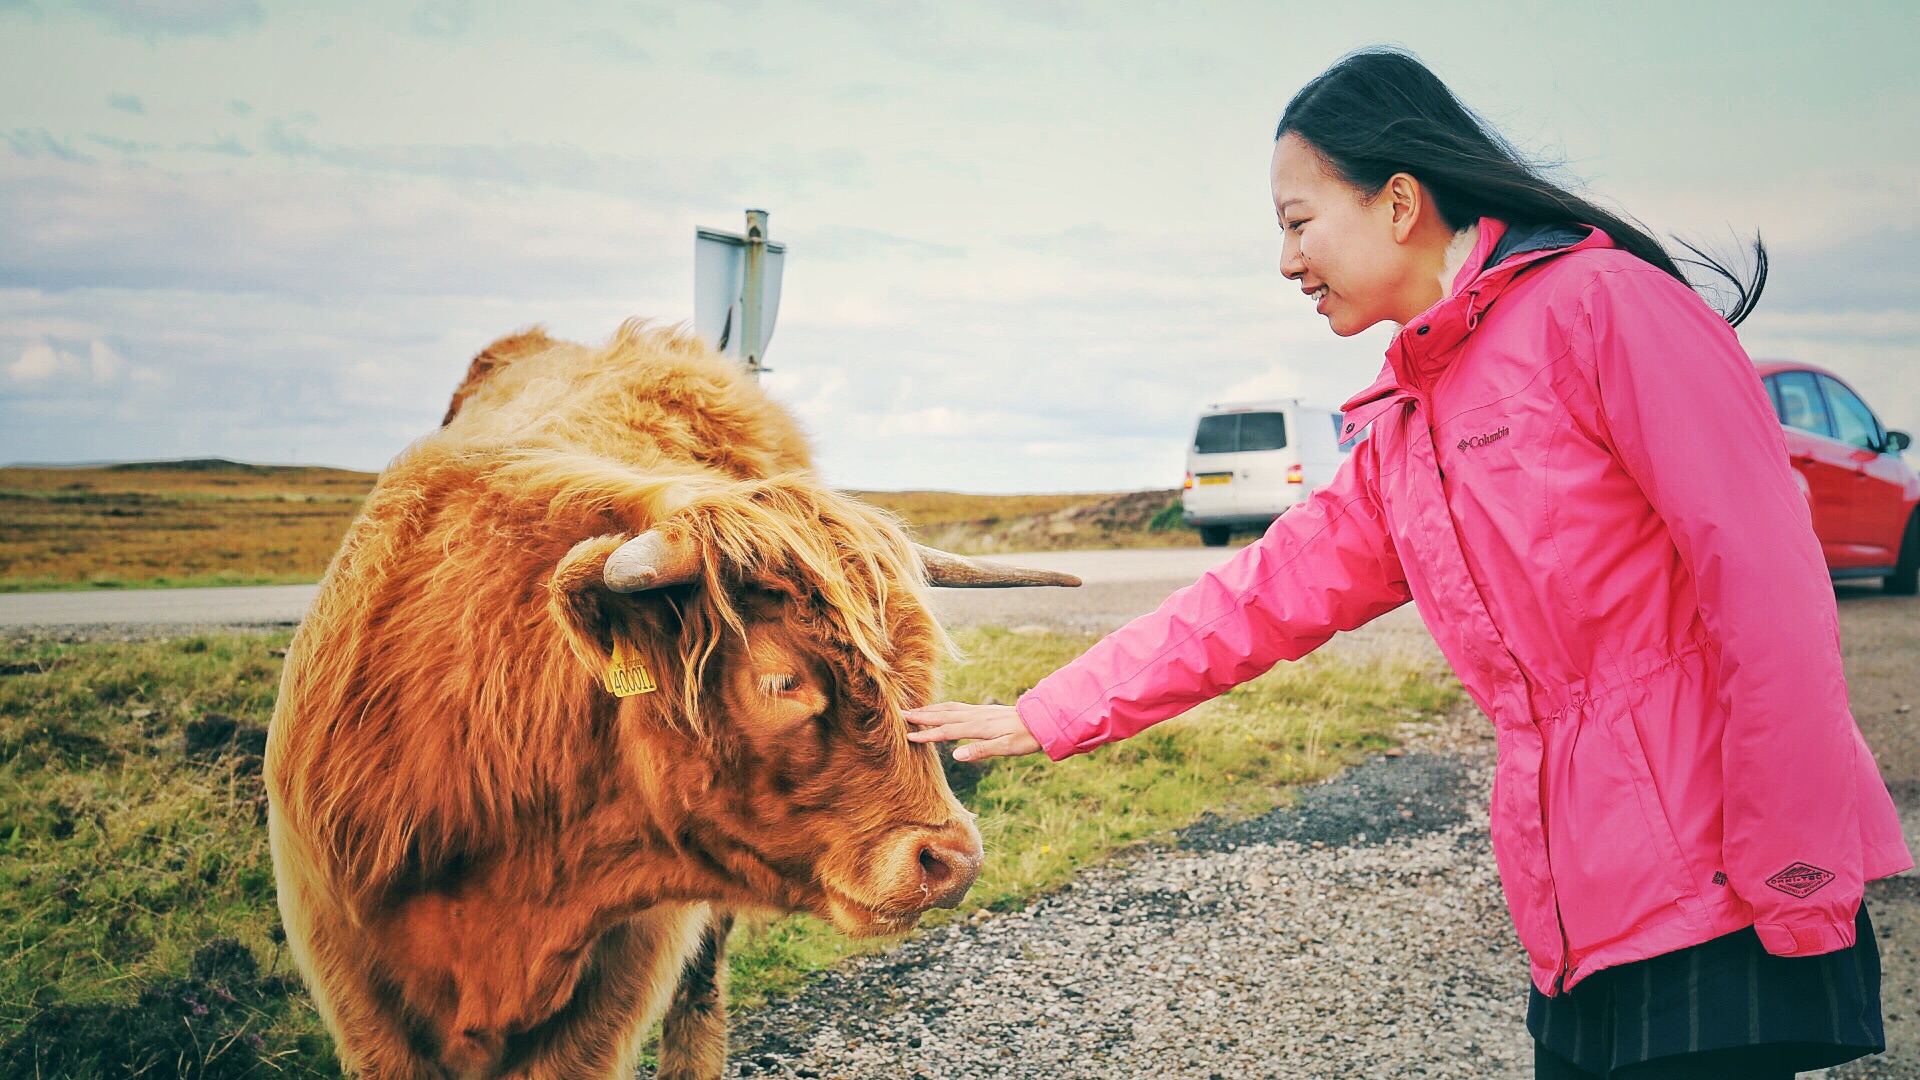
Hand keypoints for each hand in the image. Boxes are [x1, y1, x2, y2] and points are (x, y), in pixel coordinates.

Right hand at [904, 701, 1043, 761]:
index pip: (947, 730)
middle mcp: (976, 715)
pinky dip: (943, 707)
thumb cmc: (1025, 738)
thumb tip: (956, 755)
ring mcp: (979, 711)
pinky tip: (940, 709)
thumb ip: (981, 750)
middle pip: (943, 714)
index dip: (927, 734)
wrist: (1042, 720)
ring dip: (930, 709)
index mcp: (978, 726)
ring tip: (913, 710)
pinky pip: (957, 706)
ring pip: (949, 708)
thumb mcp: (1005, 748)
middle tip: (900, 715)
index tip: (908, 736)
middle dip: (921, 715)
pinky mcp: (983, 710)